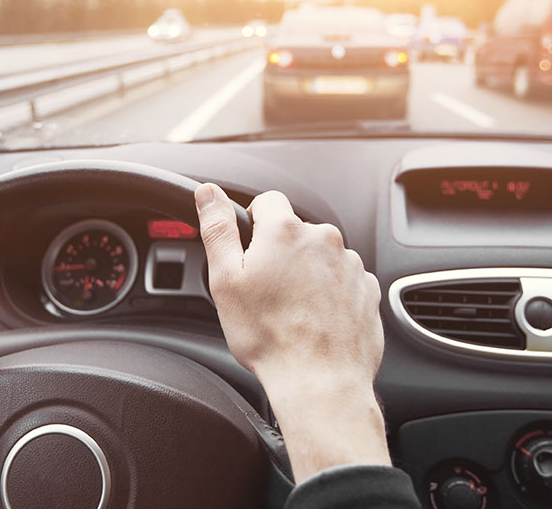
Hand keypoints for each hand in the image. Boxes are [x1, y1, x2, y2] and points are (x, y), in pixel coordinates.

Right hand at [195, 183, 389, 481]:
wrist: (319, 381)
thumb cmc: (269, 336)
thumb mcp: (225, 279)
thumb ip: (218, 228)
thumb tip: (208, 192)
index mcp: (286, 231)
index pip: (268, 201)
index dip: (252, 222)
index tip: (249, 251)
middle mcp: (324, 239)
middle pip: (295, 232)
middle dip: (279, 253)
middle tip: (264, 291)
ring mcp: (350, 265)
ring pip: (319, 258)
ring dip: (306, 274)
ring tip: (290, 312)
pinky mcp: (367, 290)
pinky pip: (342, 281)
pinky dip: (328, 294)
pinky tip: (313, 320)